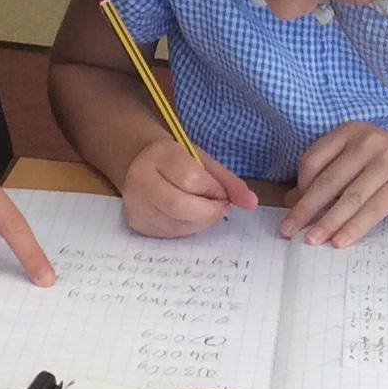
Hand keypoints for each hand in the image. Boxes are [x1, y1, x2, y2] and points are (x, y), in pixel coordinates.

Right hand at [122, 136, 257, 238]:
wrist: (138, 162)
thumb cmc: (177, 161)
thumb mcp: (203, 162)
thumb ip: (228, 181)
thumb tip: (252, 203)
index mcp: (159, 155)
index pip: (190, 179)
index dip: (213, 190)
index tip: (221, 191)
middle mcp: (141, 180)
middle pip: (180, 206)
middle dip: (209, 212)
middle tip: (220, 207)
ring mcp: (135, 204)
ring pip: (176, 225)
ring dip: (200, 222)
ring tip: (204, 209)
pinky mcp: (136, 222)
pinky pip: (170, 234)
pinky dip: (188, 228)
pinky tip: (188, 216)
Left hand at [282, 121, 387, 248]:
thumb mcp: (363, 163)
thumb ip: (332, 176)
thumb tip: (293, 199)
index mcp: (351, 132)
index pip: (313, 160)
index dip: (300, 187)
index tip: (293, 209)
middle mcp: (367, 140)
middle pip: (327, 180)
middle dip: (305, 209)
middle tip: (287, 231)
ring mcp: (387, 159)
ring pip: (348, 197)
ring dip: (326, 222)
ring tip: (311, 240)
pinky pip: (371, 209)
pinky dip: (354, 227)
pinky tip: (340, 242)